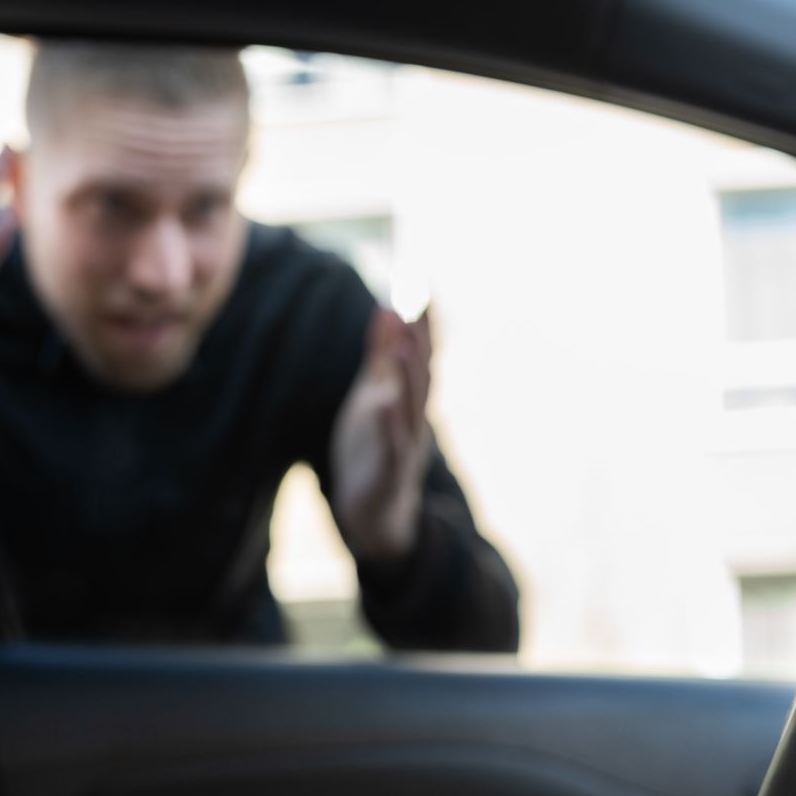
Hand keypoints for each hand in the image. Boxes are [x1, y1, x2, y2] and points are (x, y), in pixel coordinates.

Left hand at [329, 305, 434, 562]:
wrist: (372, 511)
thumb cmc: (373, 449)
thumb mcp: (374, 396)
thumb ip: (381, 356)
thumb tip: (388, 308)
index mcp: (408, 399)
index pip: (420, 354)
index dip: (422, 321)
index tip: (421, 283)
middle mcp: (413, 418)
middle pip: (422, 375)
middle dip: (422, 342)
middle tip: (418, 306)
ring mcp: (404, 445)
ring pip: (411, 408)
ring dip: (411, 378)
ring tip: (407, 346)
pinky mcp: (388, 471)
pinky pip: (392, 446)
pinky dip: (390, 425)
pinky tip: (384, 403)